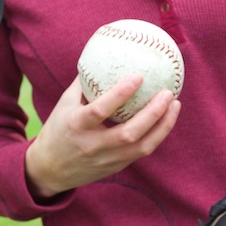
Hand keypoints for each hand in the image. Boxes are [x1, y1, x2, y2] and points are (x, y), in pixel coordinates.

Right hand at [25, 74, 180, 197]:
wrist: (50, 170)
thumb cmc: (58, 129)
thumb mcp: (64, 104)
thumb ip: (83, 83)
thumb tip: (103, 54)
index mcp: (77, 126)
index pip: (100, 110)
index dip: (120, 94)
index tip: (139, 75)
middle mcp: (93, 146)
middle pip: (129, 133)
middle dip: (152, 113)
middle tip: (168, 93)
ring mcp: (107, 159)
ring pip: (142, 147)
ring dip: (163, 126)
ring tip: (175, 105)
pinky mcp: (116, 167)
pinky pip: (142, 151)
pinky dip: (157, 134)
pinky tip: (167, 118)